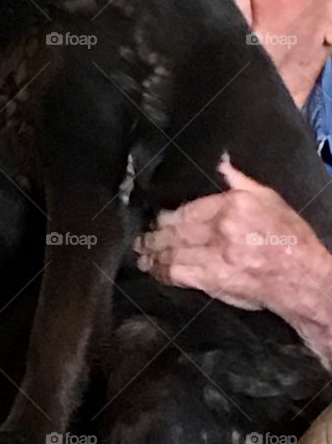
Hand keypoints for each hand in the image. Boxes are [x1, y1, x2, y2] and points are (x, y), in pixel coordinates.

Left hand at [135, 155, 330, 318]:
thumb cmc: (290, 239)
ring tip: (141, 255)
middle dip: (153, 236)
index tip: (156, 219)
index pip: (189, 209)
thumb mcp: (269, 199)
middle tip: (139, 239)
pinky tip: (155, 271)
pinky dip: (163, 272)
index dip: (166, 216)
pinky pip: (179, 274)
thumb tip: (220, 163)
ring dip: (152, 255)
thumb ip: (240, 180)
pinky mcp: (215, 280)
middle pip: (175, 230)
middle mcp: (222, 229)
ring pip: (172, 253)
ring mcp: (216, 256)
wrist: (303, 278)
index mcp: (233, 206)